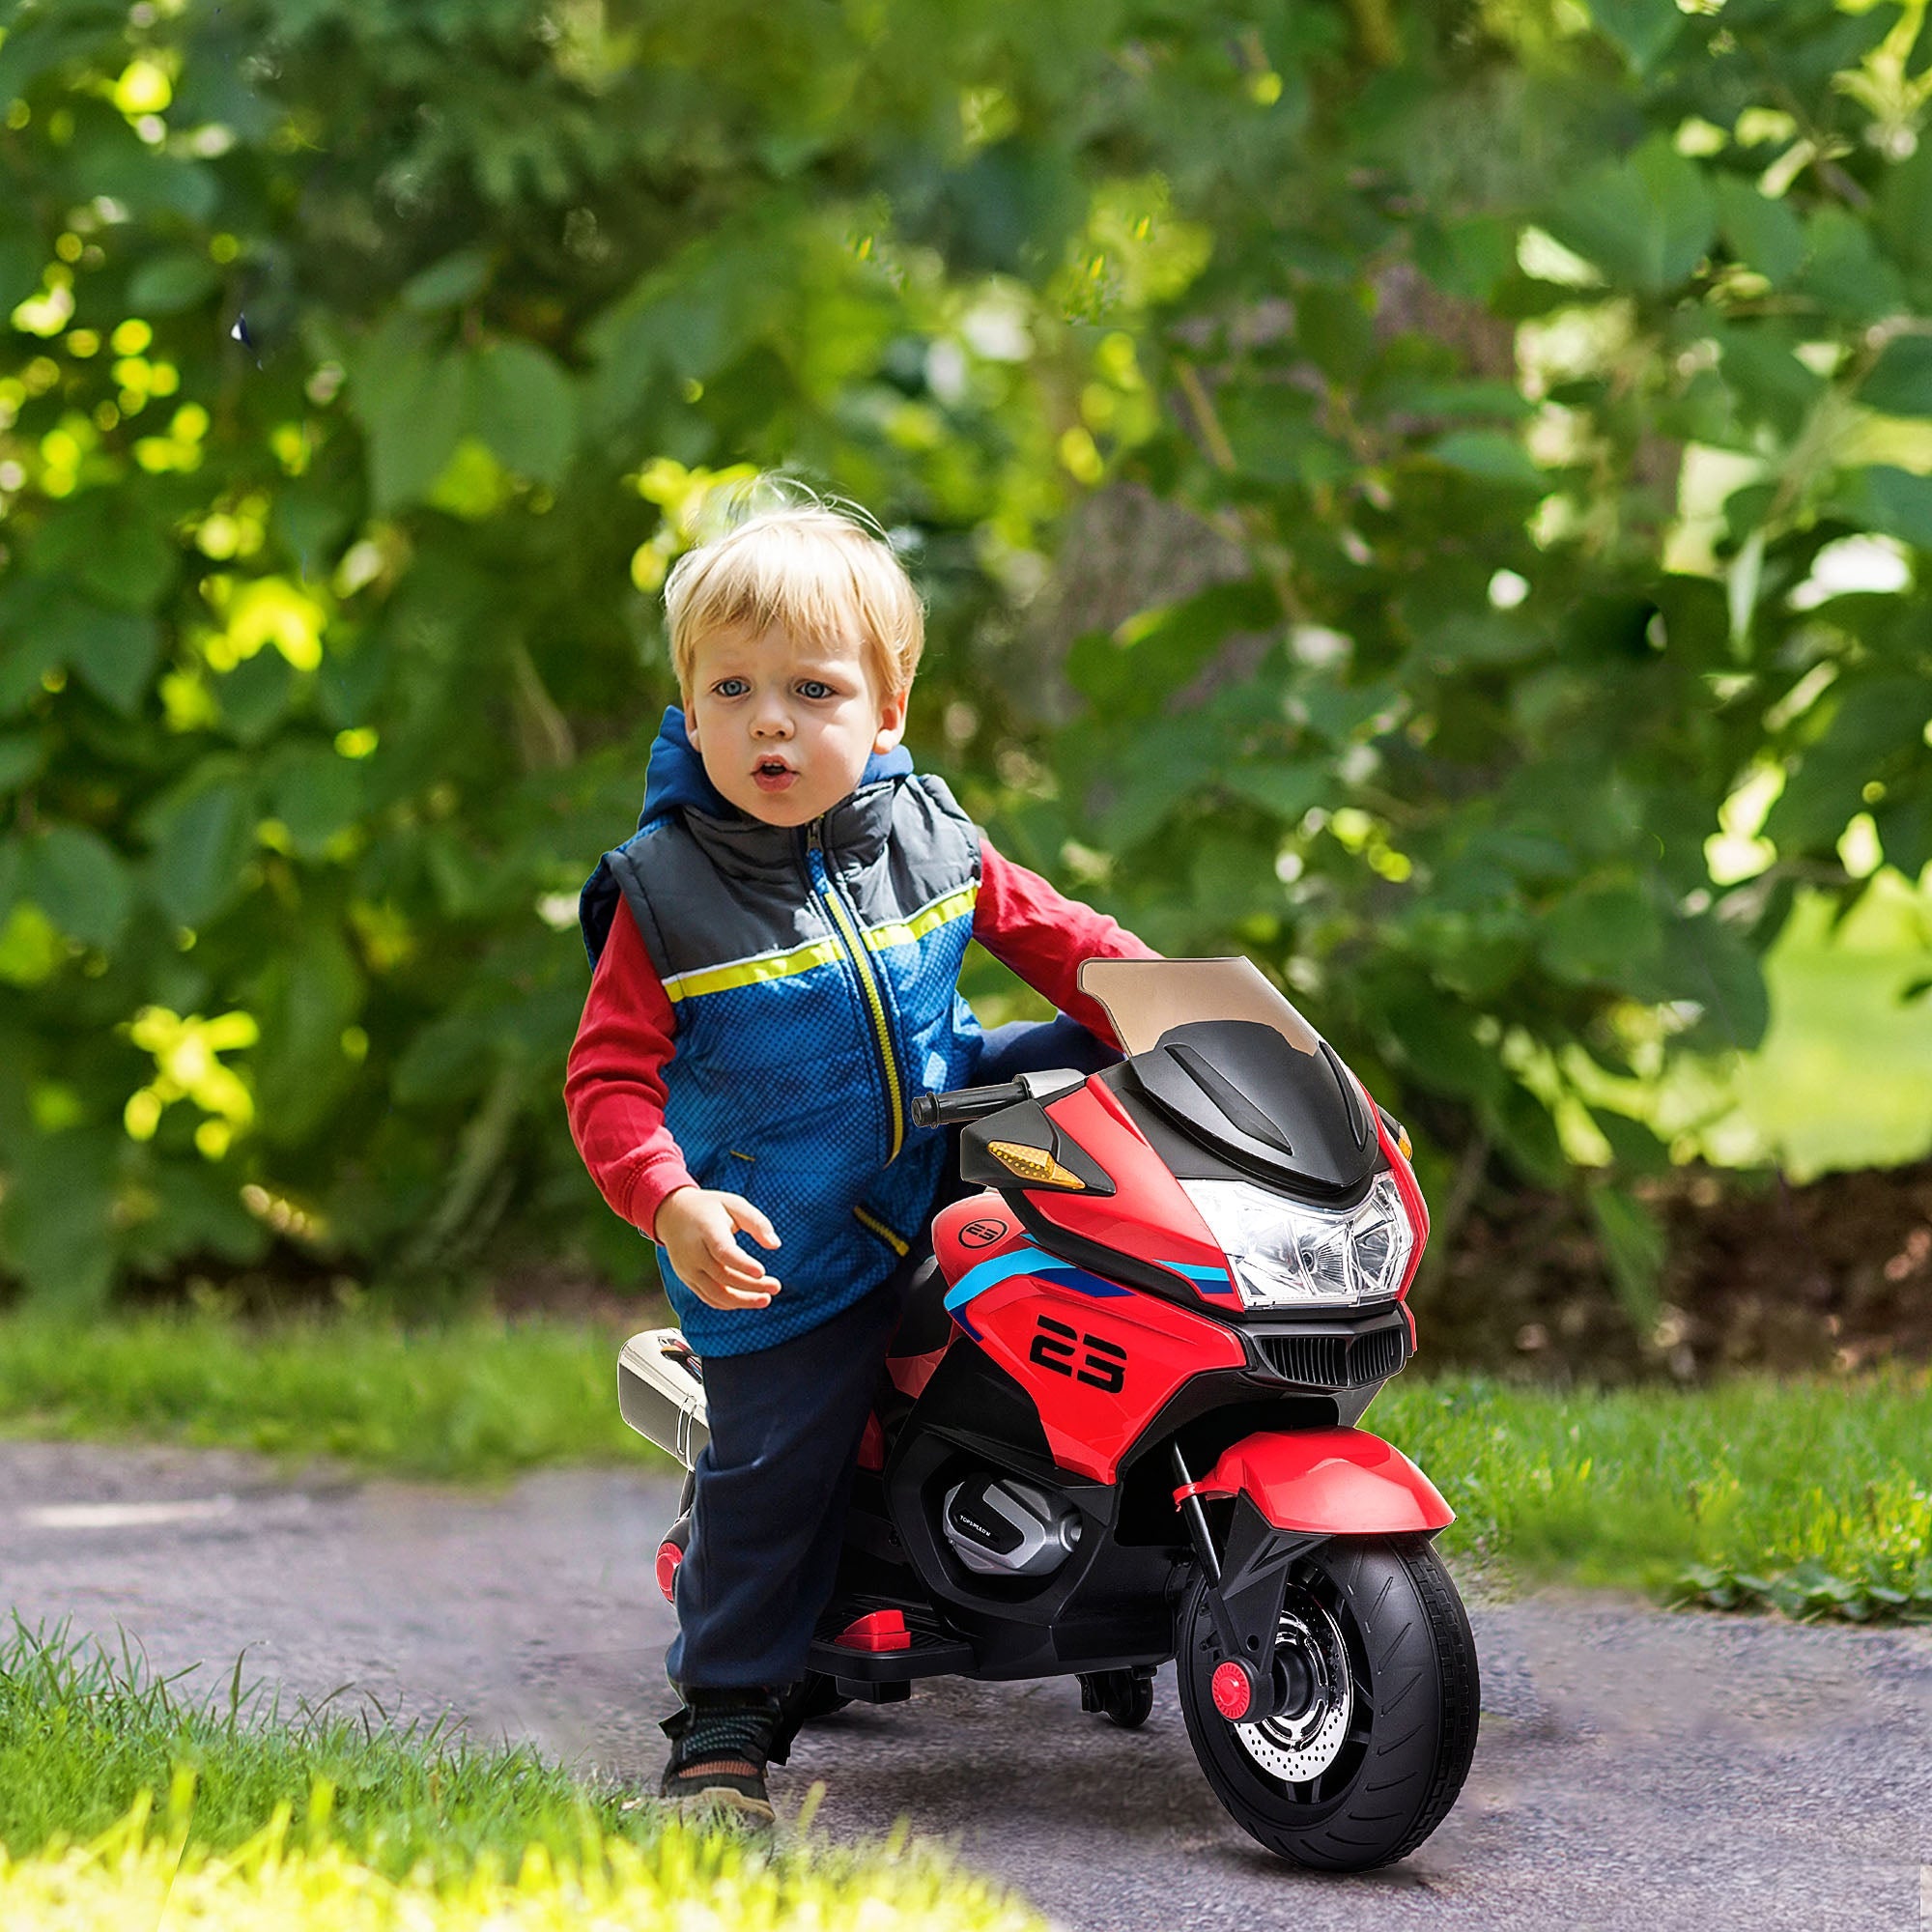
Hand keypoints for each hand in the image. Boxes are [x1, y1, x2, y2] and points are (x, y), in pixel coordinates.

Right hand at [652, 1187, 781, 1309]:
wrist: (673, 1214)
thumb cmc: (710, 1208)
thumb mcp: (734, 1204)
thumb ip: (756, 1222)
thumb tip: (776, 1245)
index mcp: (705, 1230)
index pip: (723, 1251)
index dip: (742, 1264)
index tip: (762, 1272)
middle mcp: (693, 1252)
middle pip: (723, 1276)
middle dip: (751, 1285)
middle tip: (776, 1287)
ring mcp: (688, 1269)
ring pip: (715, 1293)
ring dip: (742, 1301)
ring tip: (765, 1299)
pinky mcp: (688, 1279)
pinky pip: (708, 1297)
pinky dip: (729, 1303)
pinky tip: (748, 1299)